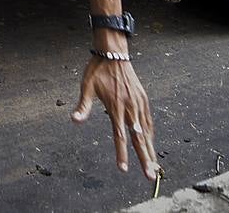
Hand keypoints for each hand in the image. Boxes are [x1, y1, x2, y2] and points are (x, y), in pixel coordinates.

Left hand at [72, 58, 157, 180]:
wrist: (114, 52)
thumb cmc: (98, 70)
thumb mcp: (87, 86)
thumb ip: (83, 106)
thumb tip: (74, 121)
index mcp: (116, 106)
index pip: (120, 136)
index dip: (122, 154)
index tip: (124, 169)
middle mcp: (130, 107)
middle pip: (139, 138)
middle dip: (145, 159)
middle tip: (150, 176)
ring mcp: (139, 103)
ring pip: (147, 131)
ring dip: (151, 149)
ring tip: (154, 166)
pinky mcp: (143, 98)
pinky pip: (149, 120)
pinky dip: (151, 134)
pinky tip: (151, 143)